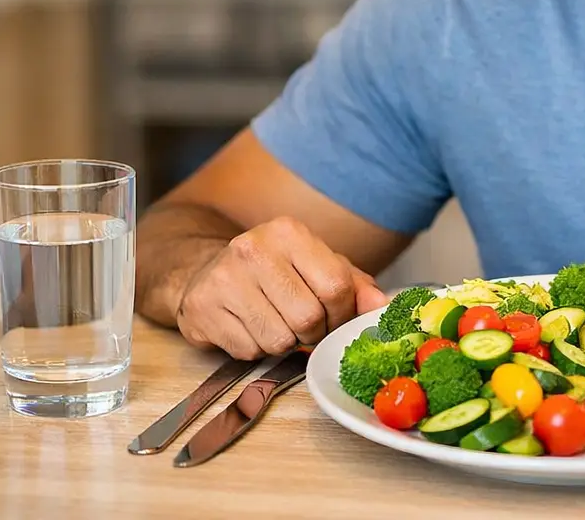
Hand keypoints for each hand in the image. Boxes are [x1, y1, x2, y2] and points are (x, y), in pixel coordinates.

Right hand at [174, 216, 389, 358]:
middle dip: (312, 333)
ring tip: (273, 322)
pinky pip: (248, 351)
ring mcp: (224, 278)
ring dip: (284, 343)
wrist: (205, 273)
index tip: (333, 317)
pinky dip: (254, 349)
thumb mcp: (317, 267)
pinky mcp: (202, 308)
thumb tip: (383, 307)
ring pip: (278, 340)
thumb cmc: (274, 273)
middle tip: (302, 325)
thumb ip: (354, 285)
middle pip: (308, 318)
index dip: (341, 314)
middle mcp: (253, 249)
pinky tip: (247, 327)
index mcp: (289, 232)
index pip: (336, 286)